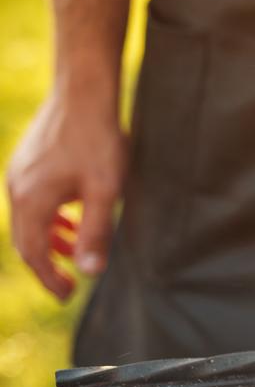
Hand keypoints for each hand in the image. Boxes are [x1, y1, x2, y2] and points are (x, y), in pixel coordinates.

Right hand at [6, 87, 125, 298]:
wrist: (84, 92)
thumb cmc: (99, 140)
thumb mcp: (105, 190)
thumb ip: (96, 232)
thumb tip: (90, 272)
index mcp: (31, 201)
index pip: (32, 253)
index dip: (49, 278)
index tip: (68, 295)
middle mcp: (17, 188)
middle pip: (26, 239)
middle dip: (47, 264)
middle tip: (69, 283)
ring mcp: (19, 172)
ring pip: (29, 219)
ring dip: (49, 240)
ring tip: (73, 252)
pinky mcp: (28, 160)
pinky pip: (33, 200)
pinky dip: (49, 217)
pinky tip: (71, 217)